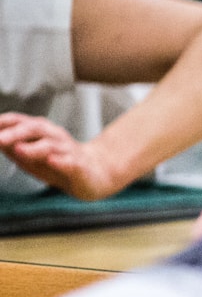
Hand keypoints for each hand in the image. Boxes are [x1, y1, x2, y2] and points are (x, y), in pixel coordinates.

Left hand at [0, 113, 119, 199]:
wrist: (96, 174)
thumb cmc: (59, 163)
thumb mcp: (31, 156)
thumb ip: (11, 147)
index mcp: (41, 131)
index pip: (20, 121)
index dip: (3, 123)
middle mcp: (55, 136)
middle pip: (35, 129)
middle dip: (15, 133)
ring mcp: (69, 151)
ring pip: (51, 145)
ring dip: (33, 148)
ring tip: (19, 150)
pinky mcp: (80, 166)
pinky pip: (71, 162)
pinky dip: (61, 161)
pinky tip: (52, 161)